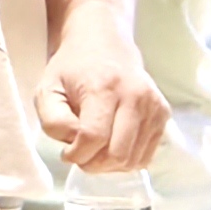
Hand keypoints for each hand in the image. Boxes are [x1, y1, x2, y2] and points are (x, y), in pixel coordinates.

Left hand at [38, 17, 170, 174]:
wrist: (105, 44)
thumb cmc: (72, 70)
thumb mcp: (47, 90)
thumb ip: (53, 122)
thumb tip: (75, 144)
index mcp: (104, 87)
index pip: (93, 138)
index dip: (76, 154)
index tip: (66, 152)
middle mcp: (135, 96)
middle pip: (118, 154)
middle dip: (94, 164)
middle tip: (82, 155)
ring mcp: (153, 106)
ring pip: (134, 160)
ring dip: (110, 165)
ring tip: (97, 149)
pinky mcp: (163, 114)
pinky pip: (146, 155)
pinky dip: (127, 159)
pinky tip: (113, 144)